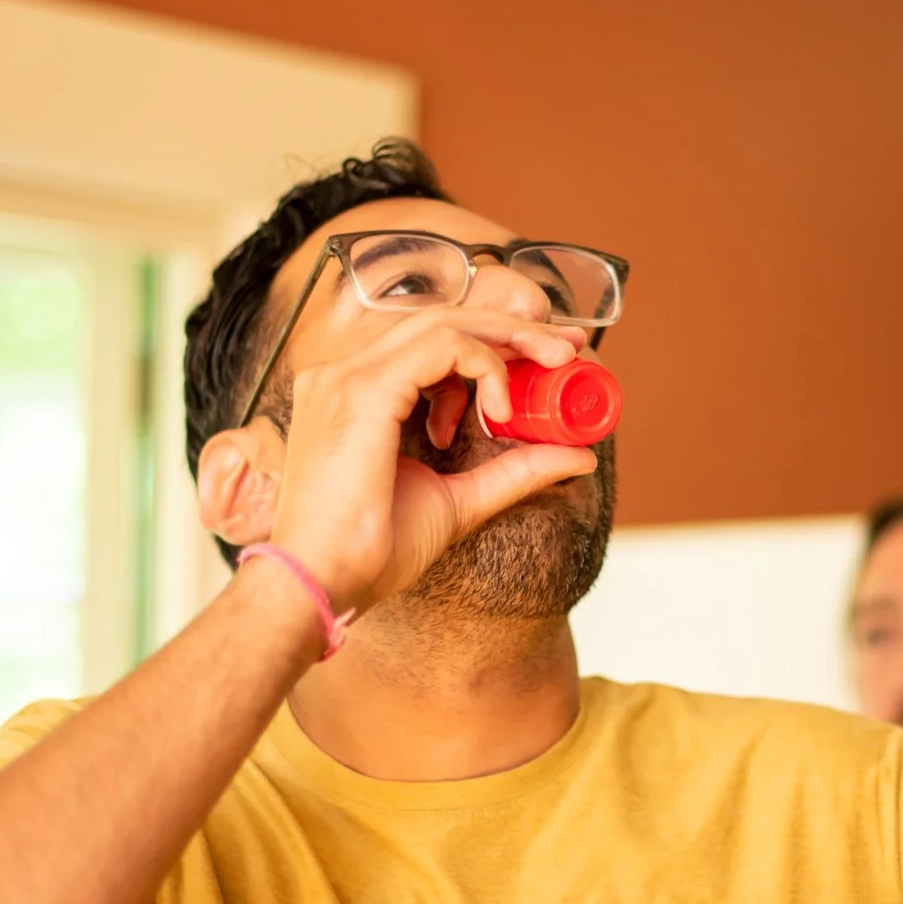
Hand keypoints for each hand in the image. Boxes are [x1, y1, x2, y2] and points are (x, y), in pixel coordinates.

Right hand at [268, 307, 599, 612]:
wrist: (322, 583)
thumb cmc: (371, 551)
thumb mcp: (459, 500)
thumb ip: (512, 471)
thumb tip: (580, 456)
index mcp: (354, 393)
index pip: (429, 341)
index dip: (493, 338)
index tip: (548, 356)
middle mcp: (343, 374)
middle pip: (442, 320)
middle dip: (513, 328)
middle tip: (570, 346)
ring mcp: (348, 376)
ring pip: (444, 322)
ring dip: (508, 337)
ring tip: (555, 364)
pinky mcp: (362, 390)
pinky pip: (440, 347)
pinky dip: (483, 365)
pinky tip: (500, 409)